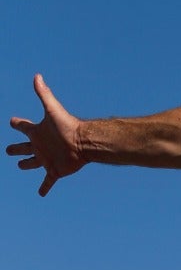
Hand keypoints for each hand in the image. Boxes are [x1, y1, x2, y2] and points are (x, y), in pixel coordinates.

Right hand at [7, 74, 83, 195]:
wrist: (83, 143)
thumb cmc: (68, 126)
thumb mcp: (52, 109)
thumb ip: (44, 94)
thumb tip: (37, 76)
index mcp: (37, 132)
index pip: (22, 126)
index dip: (16, 124)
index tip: (12, 122)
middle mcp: (40, 145)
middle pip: (23, 147)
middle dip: (16, 149)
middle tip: (8, 151)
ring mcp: (47, 159)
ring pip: (32, 163)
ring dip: (26, 165)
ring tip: (20, 166)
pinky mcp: (55, 171)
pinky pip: (47, 181)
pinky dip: (44, 188)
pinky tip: (41, 194)